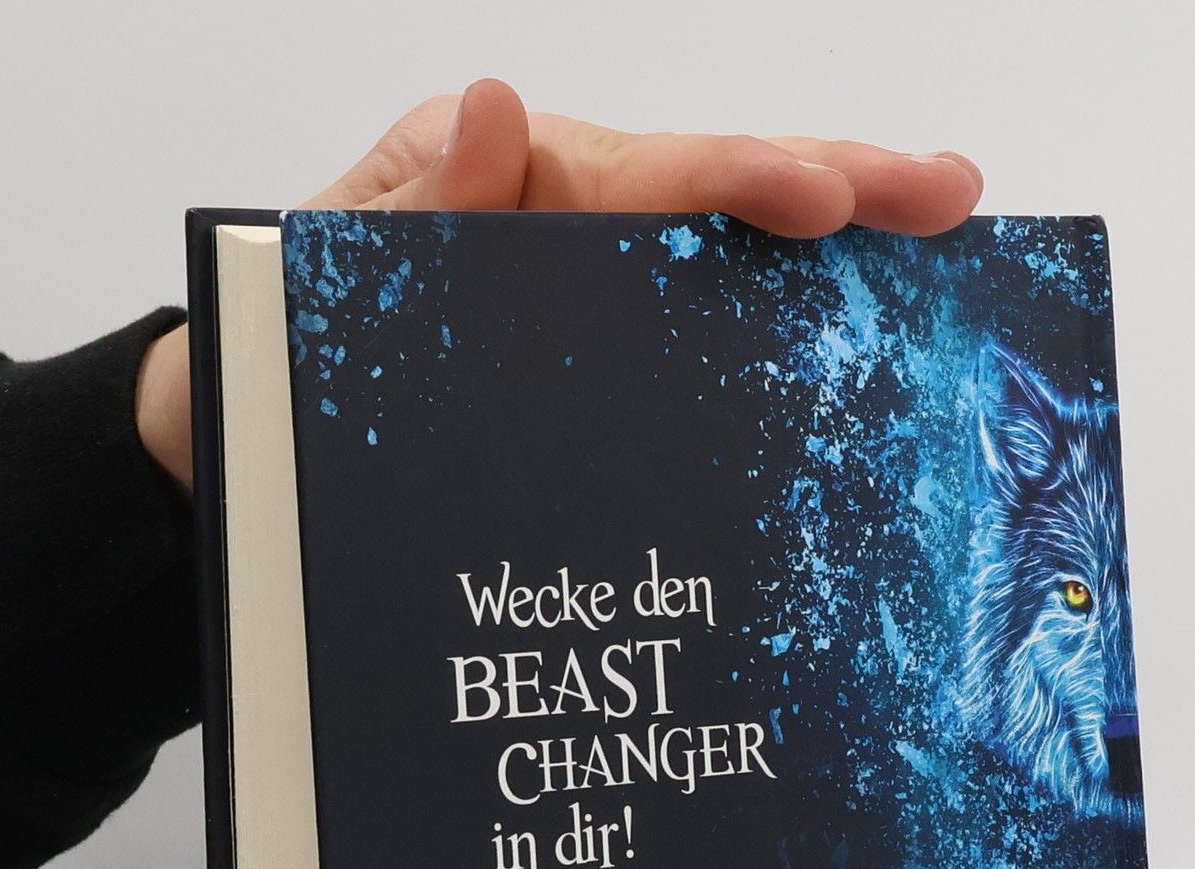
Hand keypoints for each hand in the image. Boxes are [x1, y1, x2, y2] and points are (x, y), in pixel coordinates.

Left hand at [134, 80, 982, 486]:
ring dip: (832, 262)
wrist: (241, 431)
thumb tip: (497, 112)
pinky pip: (691, 340)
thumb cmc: (274, 344)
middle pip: (715, 196)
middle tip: (954, 195)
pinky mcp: (592, 363)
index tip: (828, 196)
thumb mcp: (319, 271)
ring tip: (938, 247)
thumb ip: (402, 207)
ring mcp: (585, 295)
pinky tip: (852, 355)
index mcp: (504, 184)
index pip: (644, 173)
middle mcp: (562, 223)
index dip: (742, 180)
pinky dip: (775, 339)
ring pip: (721, 265)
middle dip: (839, 187)